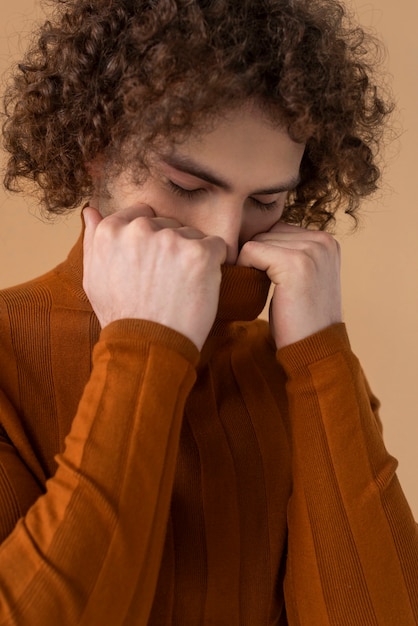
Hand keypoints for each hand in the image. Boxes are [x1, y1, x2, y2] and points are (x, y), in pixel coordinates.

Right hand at [83, 205, 226, 349]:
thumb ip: (93, 240)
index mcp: (111, 230)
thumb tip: (92, 210)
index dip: (151, 239)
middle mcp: (140, 229)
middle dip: (171, 247)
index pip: (142, 214)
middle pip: (169, 224)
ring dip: (191, 256)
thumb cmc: (121, 316)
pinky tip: (200, 286)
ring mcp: (171, 239)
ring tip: (181, 287)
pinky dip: (214, 263)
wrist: (148, 347)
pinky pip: (217, 246)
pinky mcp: (199, 253)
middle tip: (166, 281)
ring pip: (192, 235)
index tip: (152, 264)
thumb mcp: (93, 278)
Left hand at [237, 222, 341, 348]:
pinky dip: (245, 268)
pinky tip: (253, 289)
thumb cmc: (300, 320)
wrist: (314, 349)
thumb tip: (255, 237)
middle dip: (256, 257)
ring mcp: (312, 250)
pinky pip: (251, 251)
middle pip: (268, 232)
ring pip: (258, 240)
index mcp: (327, 242)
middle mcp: (323, 240)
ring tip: (258, 289)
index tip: (262, 278)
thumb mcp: (301, 280)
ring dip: (250, 264)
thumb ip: (289, 254)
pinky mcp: (295, 263)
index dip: (264, 253)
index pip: (278, 230)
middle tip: (256, 285)